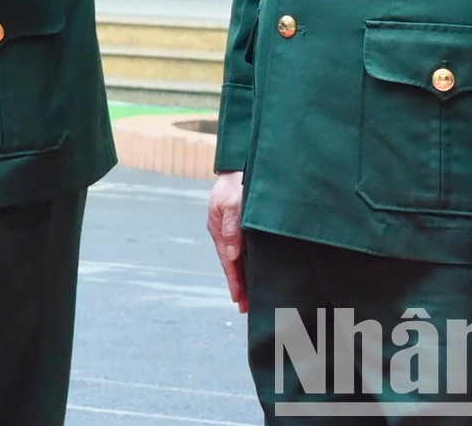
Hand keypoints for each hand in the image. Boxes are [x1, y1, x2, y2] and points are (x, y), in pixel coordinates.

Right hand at [207, 171, 246, 311]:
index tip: (239, 301)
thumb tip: (231, 255)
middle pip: (231, 264)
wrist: (240, 165)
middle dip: (239, 285)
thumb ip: (231, 229)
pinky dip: (247, 263)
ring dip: (244, 276)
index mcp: (218, 230)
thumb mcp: (231, 203)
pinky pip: (243, 249)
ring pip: (238, 258)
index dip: (234, 282)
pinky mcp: (240, 225)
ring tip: (250, 296)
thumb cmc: (235, 183)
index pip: (227, 262)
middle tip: (246, 307)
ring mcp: (231, 230)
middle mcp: (223, 233)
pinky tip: (253, 270)